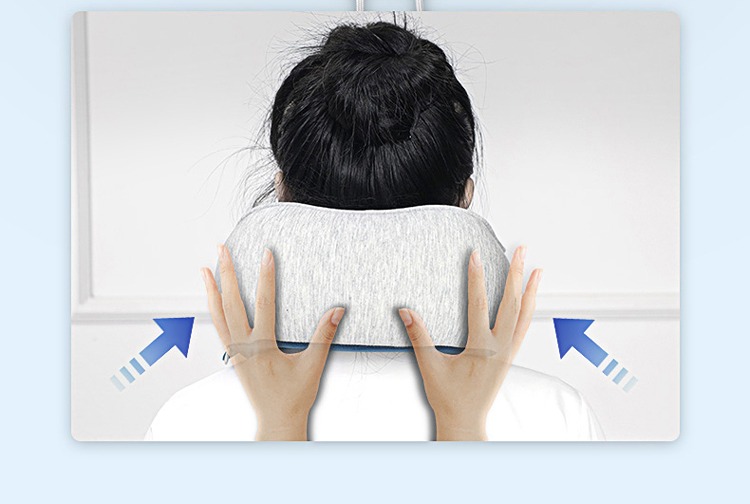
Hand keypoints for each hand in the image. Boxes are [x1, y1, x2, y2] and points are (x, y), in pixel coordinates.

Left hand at [201, 245, 344, 440]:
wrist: (277, 420)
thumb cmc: (294, 397)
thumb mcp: (313, 365)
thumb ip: (324, 335)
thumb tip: (335, 311)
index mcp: (262, 347)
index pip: (264, 303)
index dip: (266, 276)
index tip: (267, 253)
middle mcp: (243, 347)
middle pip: (231, 302)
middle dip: (227, 273)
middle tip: (223, 248)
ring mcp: (235, 352)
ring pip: (218, 315)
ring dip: (212, 290)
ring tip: (206, 269)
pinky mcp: (233, 356)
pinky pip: (219, 327)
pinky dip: (214, 309)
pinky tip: (214, 299)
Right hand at [398, 246, 541, 440]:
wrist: (465, 421)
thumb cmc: (448, 398)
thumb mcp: (429, 366)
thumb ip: (419, 336)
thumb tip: (406, 311)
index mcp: (482, 348)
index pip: (479, 304)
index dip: (476, 277)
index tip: (475, 255)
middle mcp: (500, 348)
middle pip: (512, 304)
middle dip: (517, 274)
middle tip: (522, 250)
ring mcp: (508, 352)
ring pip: (525, 316)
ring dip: (530, 291)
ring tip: (537, 270)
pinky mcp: (509, 356)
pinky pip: (524, 328)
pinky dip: (529, 310)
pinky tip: (529, 300)